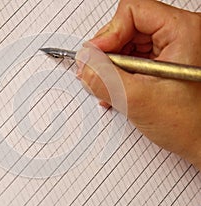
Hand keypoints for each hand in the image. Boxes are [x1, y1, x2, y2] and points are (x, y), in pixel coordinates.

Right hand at [77, 0, 200, 168]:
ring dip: (109, 66)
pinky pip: (130, 59)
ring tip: (106, 87)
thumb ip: (106, 80)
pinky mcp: (160, 63)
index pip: (133, 12)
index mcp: (184, 32)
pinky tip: (113, 90)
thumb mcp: (140, 101)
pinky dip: (116, 74)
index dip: (108, 33)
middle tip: (94, 72)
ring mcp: (169, 50)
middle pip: (126, 27)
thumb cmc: (192, 125)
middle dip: (106, 53)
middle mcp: (178, 35)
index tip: (95, 56)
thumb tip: (85, 63)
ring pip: (125, 44)